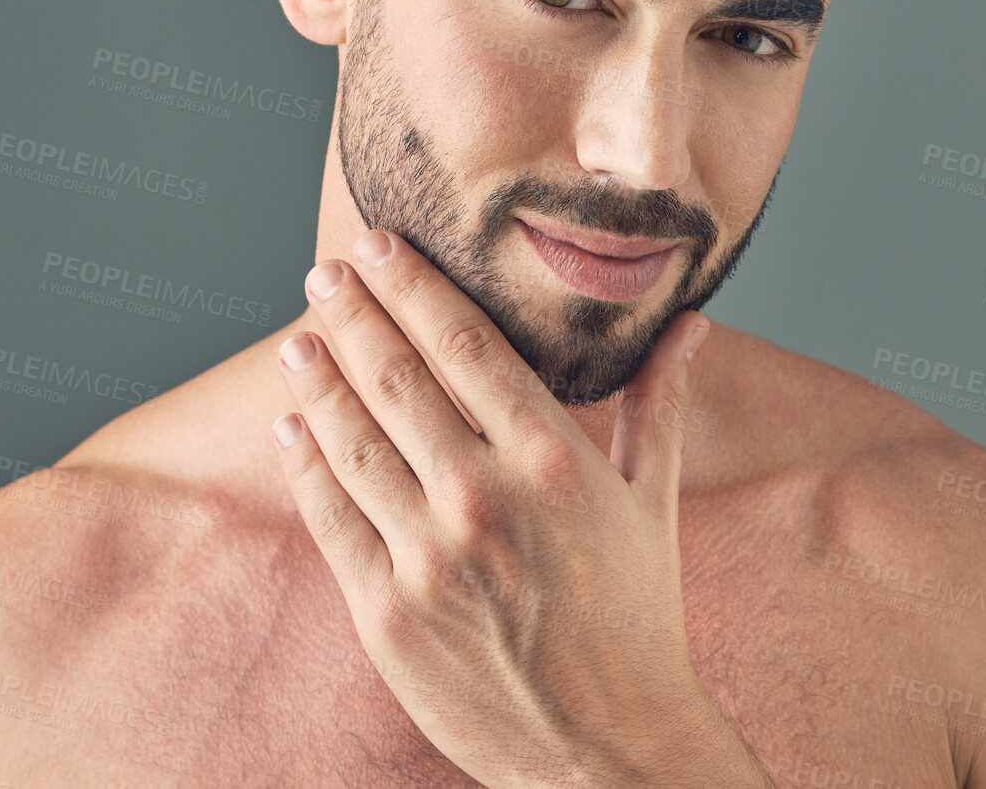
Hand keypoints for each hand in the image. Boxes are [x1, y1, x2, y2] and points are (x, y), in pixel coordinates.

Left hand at [269, 228, 768, 787]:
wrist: (605, 748)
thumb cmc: (638, 616)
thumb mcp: (652, 501)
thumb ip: (660, 401)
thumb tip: (693, 320)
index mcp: (553, 458)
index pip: (465, 342)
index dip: (413, 285)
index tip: (379, 246)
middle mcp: (485, 497)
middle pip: (398, 377)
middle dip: (355, 315)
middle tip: (325, 274)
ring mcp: (430, 556)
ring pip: (354, 440)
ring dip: (320, 380)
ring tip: (299, 338)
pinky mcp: (389, 613)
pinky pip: (333, 518)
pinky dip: (307, 465)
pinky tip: (292, 427)